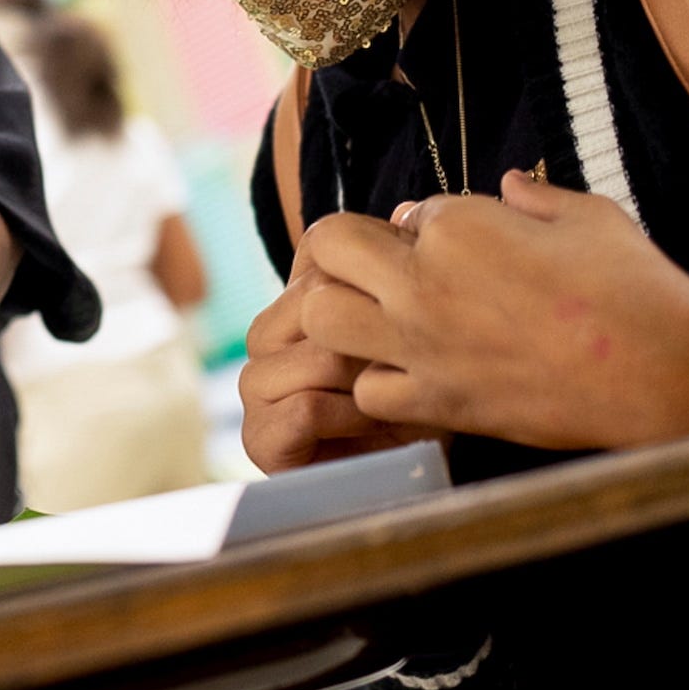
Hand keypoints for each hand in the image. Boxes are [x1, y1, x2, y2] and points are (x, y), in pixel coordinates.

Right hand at [239, 241, 439, 473]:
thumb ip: (402, 271)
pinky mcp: (260, 440)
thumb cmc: (430, 394)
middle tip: (410, 364)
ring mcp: (257, 389)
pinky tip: (375, 427)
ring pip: (314, 353)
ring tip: (397, 397)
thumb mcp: (421, 323)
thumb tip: (406, 213)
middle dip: (373, 332)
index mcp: (298, 298)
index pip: (321, 251)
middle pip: (316, 301)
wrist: (418, 476)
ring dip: (365, 378)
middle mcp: (268, 338)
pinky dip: (348, 418)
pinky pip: (304, 407)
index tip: (417, 316)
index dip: (377, 280)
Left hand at [295, 170, 688, 451]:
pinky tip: (416, 377)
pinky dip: (380, 385)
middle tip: (380, 270)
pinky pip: (367, 391)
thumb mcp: (586, 216)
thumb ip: (533, 197)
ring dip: (343, 313)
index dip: (424, 225)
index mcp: (458, 225)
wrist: (663, 371)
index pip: (405, 212)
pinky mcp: (438, 402)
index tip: (454, 244)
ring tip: (381, 321)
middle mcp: (422, 282)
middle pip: (327, 246)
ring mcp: (421, 346)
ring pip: (322, 319)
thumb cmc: (634, 287)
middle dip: (344, 250)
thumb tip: (508, 185)